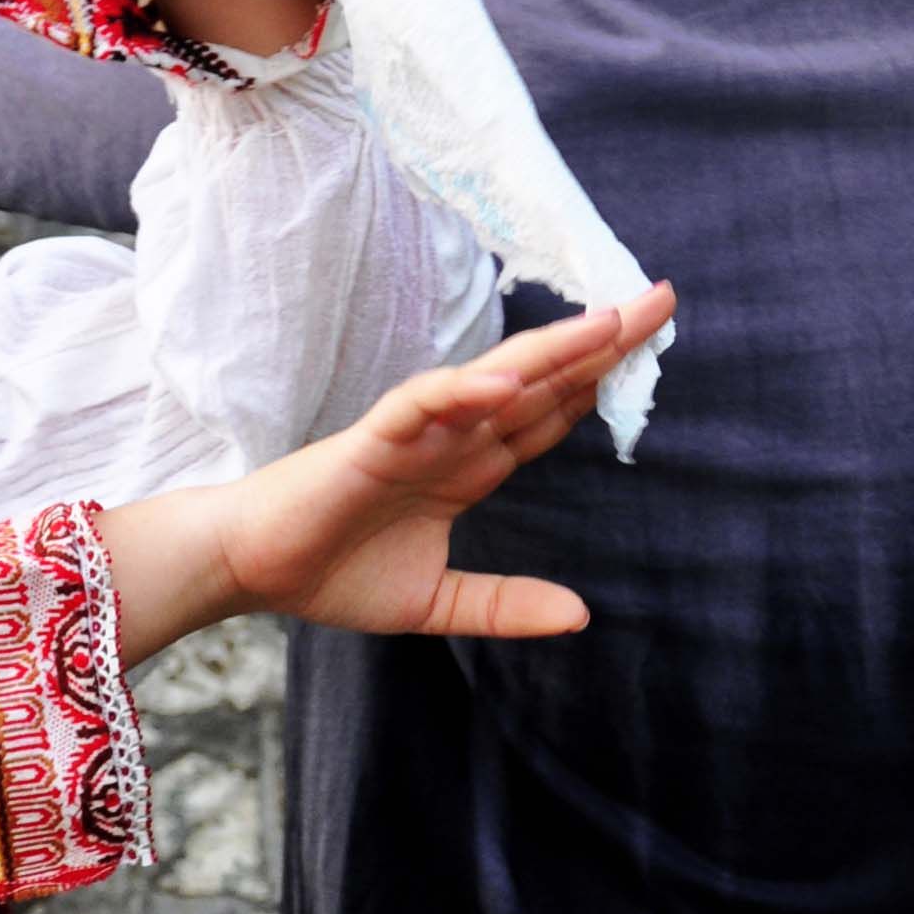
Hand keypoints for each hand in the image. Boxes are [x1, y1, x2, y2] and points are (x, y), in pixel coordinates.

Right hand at [98, 293, 676, 660]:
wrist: (251, 569)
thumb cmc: (330, 573)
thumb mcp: (440, 604)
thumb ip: (506, 604)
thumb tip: (581, 616)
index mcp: (467, 469)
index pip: (547, 415)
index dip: (599, 381)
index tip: (650, 347)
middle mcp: (451, 440)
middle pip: (541, 381)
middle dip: (601, 342)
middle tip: (661, 297)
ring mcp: (415, 434)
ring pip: (495, 379)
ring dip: (553, 349)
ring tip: (611, 320)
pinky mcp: (371, 441)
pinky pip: (423, 405)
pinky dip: (464, 390)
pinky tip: (511, 380)